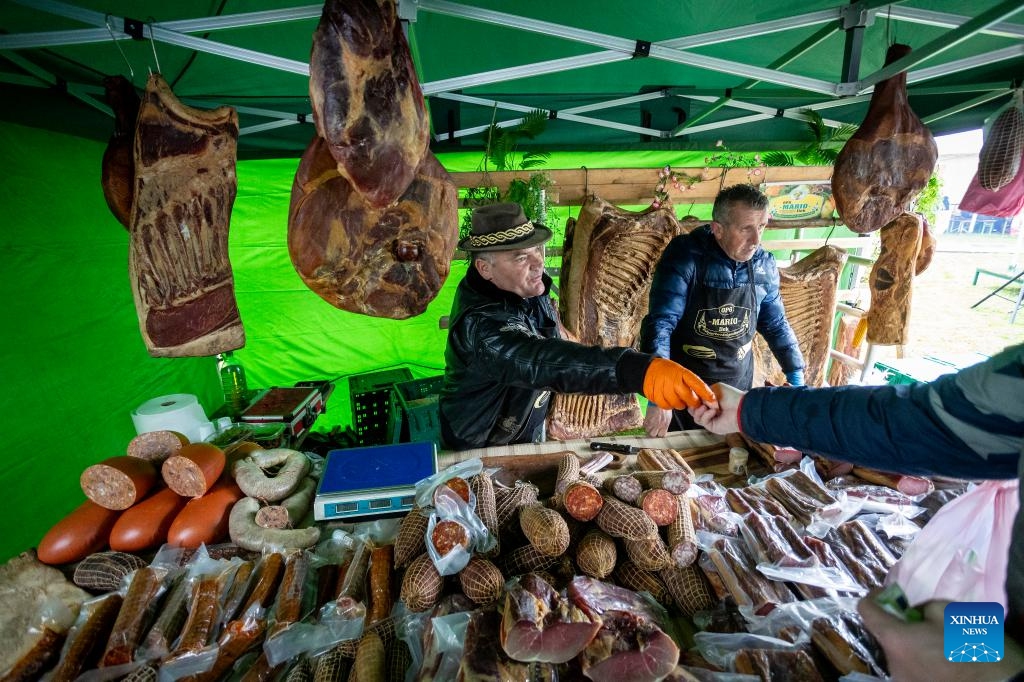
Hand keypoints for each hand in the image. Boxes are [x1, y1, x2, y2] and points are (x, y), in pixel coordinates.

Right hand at [642, 358, 716, 410]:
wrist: (648, 370)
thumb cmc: (668, 371)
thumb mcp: (681, 371)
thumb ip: (692, 382)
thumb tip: (706, 396)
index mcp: (682, 373)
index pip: (698, 385)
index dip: (707, 395)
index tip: (714, 402)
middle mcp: (674, 381)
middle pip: (689, 399)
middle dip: (692, 402)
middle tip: (691, 401)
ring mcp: (664, 389)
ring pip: (678, 405)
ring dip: (679, 404)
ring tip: (676, 397)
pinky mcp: (656, 396)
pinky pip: (667, 406)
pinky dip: (669, 405)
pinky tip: (668, 399)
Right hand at [643, 405, 672, 436]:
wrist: (659, 400)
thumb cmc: (665, 408)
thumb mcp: (668, 417)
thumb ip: (665, 424)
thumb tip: (662, 428)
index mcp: (665, 425)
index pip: (661, 435)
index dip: (659, 434)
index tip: (658, 432)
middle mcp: (658, 425)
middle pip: (653, 434)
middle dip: (652, 432)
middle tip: (653, 429)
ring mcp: (652, 422)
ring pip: (647, 430)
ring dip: (648, 428)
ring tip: (649, 425)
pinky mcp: (647, 418)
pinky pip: (644, 425)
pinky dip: (645, 424)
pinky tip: (647, 421)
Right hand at [689, 383, 744, 434]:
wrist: (741, 408)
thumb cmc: (731, 397)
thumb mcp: (716, 389)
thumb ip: (703, 393)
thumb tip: (697, 400)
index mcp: (710, 401)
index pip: (696, 400)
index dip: (692, 398)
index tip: (690, 394)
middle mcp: (708, 410)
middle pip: (692, 409)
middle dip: (693, 405)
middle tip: (696, 401)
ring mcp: (710, 418)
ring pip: (695, 416)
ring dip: (699, 410)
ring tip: (706, 406)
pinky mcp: (711, 426)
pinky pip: (702, 421)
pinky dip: (706, 415)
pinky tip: (714, 411)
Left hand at [858, 590, 1023, 680]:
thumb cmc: (972, 645)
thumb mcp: (948, 612)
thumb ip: (923, 607)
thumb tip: (916, 611)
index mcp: (895, 639)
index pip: (866, 611)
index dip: (874, 597)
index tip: (886, 592)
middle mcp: (891, 663)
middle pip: (885, 635)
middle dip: (899, 624)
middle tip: (922, 619)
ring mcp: (901, 680)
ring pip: (899, 653)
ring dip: (910, 644)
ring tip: (936, 643)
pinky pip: (910, 668)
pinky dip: (919, 660)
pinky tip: (941, 659)